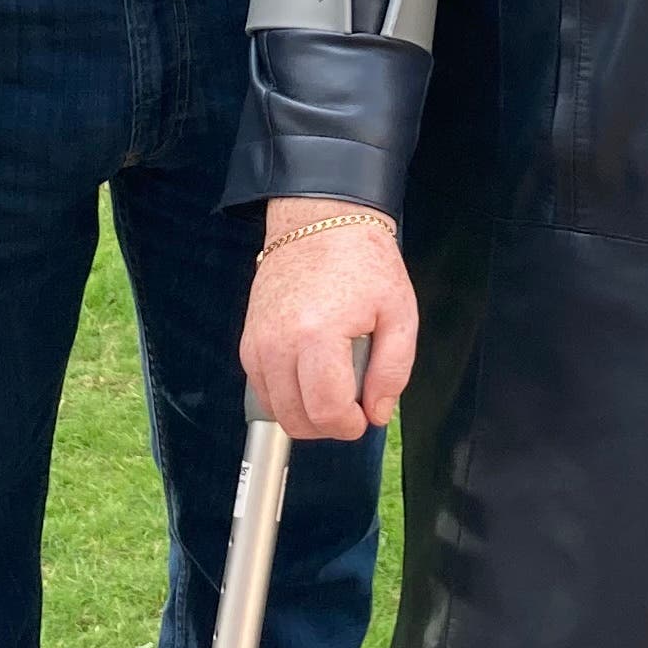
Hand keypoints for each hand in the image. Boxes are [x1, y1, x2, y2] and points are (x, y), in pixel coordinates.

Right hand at [242, 200, 416, 438]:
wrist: (319, 222)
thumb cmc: (363, 262)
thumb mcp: (400, 312)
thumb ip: (393, 370)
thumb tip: (375, 413)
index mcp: (319, 334)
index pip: (325, 410)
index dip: (349, 426)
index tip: (363, 415)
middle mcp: (278, 342)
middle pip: (295, 419)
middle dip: (328, 425)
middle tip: (351, 404)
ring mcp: (257, 342)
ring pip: (275, 410)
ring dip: (305, 413)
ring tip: (331, 386)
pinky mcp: (248, 340)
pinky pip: (262, 390)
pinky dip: (286, 395)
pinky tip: (310, 376)